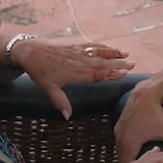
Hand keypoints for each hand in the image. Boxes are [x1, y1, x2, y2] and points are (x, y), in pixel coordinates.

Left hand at [14, 41, 133, 119]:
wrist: (30, 52)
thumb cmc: (39, 72)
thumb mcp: (48, 89)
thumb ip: (61, 102)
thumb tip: (68, 117)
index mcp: (75, 73)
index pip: (97, 74)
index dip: (111, 74)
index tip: (124, 73)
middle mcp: (79, 61)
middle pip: (102, 63)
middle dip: (117, 64)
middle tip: (132, 64)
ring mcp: (78, 52)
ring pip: (99, 53)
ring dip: (113, 54)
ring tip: (126, 54)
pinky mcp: (75, 46)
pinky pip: (92, 46)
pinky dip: (103, 47)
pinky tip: (111, 48)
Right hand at [114, 86, 162, 162]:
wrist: (144, 94)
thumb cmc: (154, 113)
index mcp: (129, 144)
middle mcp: (119, 140)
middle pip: (122, 161)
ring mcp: (117, 134)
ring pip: (120, 153)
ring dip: (127, 160)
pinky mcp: (117, 129)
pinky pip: (120, 145)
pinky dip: (126, 151)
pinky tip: (135, 154)